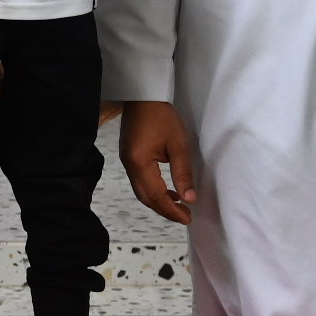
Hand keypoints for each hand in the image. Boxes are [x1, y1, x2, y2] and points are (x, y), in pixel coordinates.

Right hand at [119, 99, 199, 223]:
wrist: (143, 97)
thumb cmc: (163, 117)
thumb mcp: (178, 145)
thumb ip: (183, 173)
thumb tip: (189, 198)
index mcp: (139, 162)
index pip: (155, 194)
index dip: (171, 209)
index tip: (187, 218)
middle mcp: (129, 165)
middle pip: (145, 197)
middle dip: (164, 209)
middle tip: (184, 216)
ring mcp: (126, 162)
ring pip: (141, 191)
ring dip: (159, 201)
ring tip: (179, 206)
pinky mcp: (128, 157)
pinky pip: (140, 182)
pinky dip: (153, 191)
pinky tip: (167, 190)